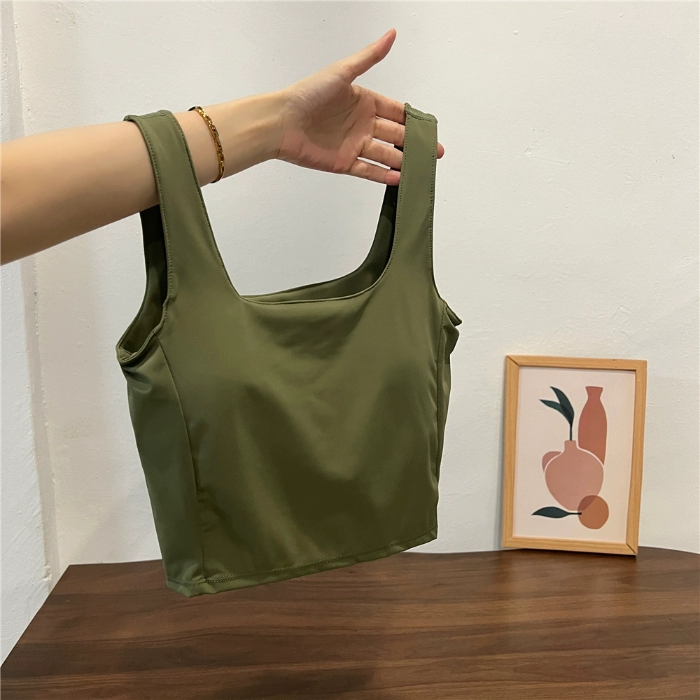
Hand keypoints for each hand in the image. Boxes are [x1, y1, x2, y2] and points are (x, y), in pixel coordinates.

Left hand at [275, 29, 444, 185]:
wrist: (282, 122)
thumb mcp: (342, 72)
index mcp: (364, 102)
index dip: (413, 119)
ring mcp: (354, 145)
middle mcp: (361, 124)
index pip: (395, 112)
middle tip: (434, 151)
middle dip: (415, 143)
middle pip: (394, 135)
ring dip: (403, 161)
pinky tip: (400, 178)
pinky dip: (383, 176)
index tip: (430, 127)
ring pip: (385, 155)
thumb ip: (369, 57)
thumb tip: (391, 35)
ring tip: (421, 168)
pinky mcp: (344, 163)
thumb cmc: (307, 94)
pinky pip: (369, 171)